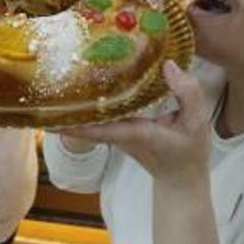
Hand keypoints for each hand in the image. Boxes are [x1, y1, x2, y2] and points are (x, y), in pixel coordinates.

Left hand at [60, 60, 210, 182]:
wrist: (182, 178)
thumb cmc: (189, 153)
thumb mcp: (197, 123)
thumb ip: (187, 94)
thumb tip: (168, 65)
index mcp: (133, 133)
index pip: (96, 128)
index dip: (71, 121)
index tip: (47, 111)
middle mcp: (118, 133)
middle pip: (84, 118)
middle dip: (65, 101)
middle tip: (46, 75)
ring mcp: (116, 132)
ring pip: (89, 115)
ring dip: (74, 98)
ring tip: (58, 70)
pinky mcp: (118, 128)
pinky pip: (99, 114)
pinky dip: (90, 98)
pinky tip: (84, 77)